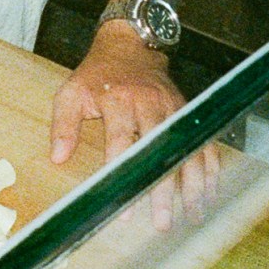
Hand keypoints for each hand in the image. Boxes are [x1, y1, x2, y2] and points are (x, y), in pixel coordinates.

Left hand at [49, 21, 217, 229]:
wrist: (129, 45)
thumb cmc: (97, 75)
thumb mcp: (71, 92)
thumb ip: (63, 125)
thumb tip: (58, 158)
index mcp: (119, 99)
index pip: (122, 141)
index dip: (123, 173)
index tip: (123, 206)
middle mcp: (150, 103)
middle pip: (160, 150)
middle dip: (163, 189)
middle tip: (162, 223)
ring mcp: (173, 106)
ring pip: (186, 148)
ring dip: (192, 184)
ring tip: (192, 215)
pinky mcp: (187, 109)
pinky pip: (202, 140)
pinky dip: (209, 167)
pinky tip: (211, 193)